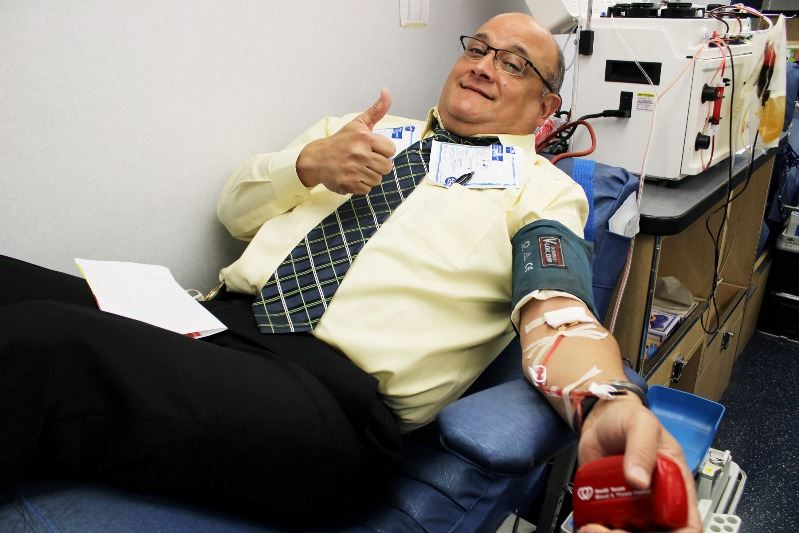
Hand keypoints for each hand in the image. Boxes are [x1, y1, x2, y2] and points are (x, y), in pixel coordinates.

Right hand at [296, 88, 396, 194]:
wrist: (316, 158)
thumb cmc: (340, 141)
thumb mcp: (358, 124)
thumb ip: (376, 110)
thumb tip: (387, 91)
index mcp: (364, 137)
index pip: (391, 150)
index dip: (383, 151)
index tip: (372, 149)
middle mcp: (359, 153)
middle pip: (387, 167)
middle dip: (378, 165)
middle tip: (365, 161)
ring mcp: (354, 170)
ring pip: (378, 179)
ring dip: (370, 176)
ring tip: (358, 168)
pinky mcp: (348, 184)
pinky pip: (367, 189)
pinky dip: (361, 186)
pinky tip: (352, 177)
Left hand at [576, 397, 701, 532]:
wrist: (597, 419)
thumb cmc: (627, 418)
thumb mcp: (640, 425)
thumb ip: (641, 449)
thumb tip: (640, 480)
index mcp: (675, 484)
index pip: (688, 524)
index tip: (654, 532)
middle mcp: (656, 501)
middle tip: (612, 530)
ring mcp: (633, 506)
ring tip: (594, 527)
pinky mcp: (610, 505)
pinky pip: (608, 528)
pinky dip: (598, 530)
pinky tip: (588, 523)